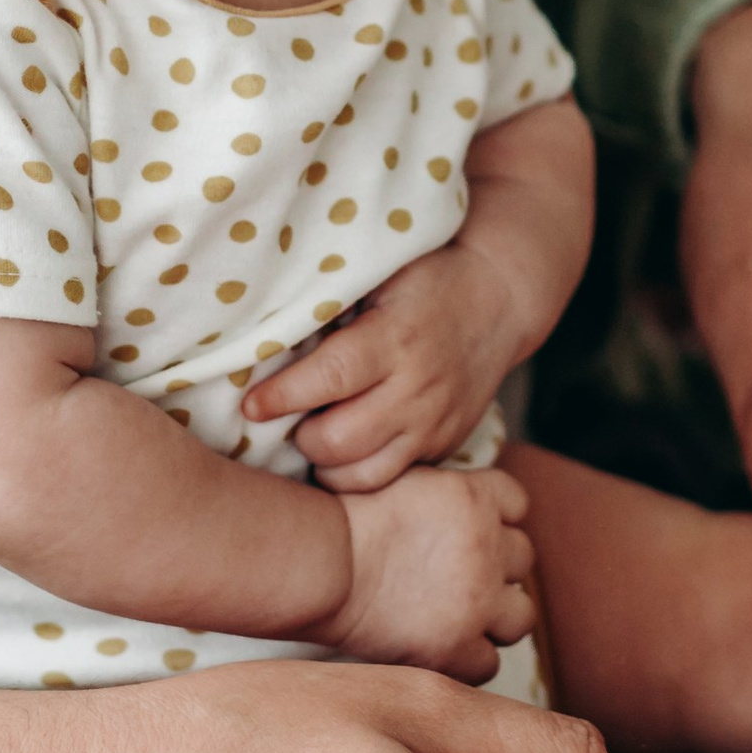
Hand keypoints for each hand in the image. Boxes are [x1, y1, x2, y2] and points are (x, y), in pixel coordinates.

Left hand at [244, 101, 596, 491]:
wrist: (500, 301)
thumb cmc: (426, 279)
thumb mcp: (383, 271)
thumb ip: (332, 299)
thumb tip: (259, 322)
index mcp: (397, 339)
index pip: (330, 379)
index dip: (282, 397)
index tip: (250, 404)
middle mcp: (419, 388)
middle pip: (339, 440)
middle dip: (300, 436)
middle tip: (286, 419)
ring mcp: (435, 423)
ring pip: (363, 475)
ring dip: (327, 463)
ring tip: (315, 437)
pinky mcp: (444, 446)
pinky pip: (390, 481)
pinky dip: (359, 474)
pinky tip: (345, 450)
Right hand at [320, 465, 535, 679]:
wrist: (317, 562)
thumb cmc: (340, 519)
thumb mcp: (403, 480)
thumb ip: (443, 492)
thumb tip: (451, 510)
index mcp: (476, 496)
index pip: (516, 505)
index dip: (494, 521)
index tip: (467, 534)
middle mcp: (489, 547)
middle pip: (522, 559)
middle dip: (496, 570)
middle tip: (456, 581)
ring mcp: (478, 600)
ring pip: (522, 616)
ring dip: (495, 619)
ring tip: (457, 621)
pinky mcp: (455, 647)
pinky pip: (488, 664)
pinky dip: (467, 662)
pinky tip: (439, 652)